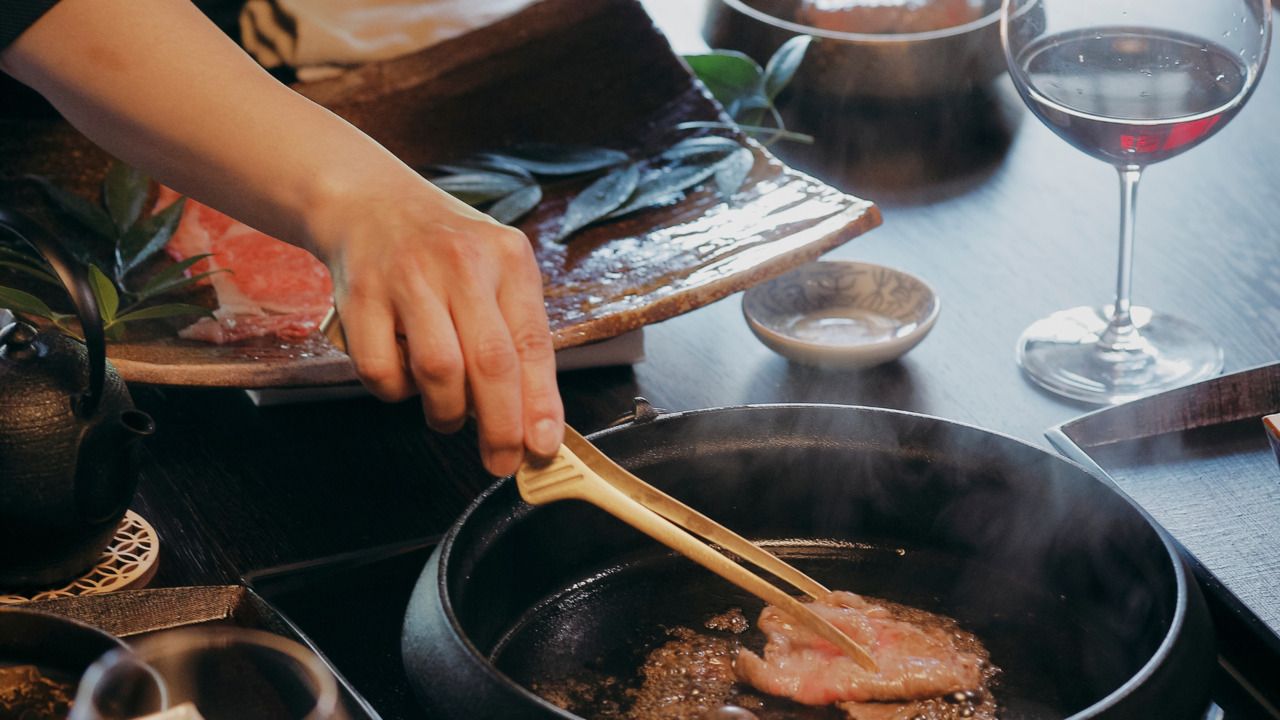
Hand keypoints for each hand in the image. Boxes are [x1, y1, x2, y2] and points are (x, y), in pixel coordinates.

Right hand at [311, 177, 563, 476]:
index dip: (540, 403)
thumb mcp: (494, 271)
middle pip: (490, 362)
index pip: (532, 343)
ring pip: (438, 370)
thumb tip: (533, 417)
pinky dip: (395, 393)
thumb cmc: (443, 250)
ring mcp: (408, 277)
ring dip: (447, 412)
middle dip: (500, 426)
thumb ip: (515, 334)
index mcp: (507, 259)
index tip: (543, 446)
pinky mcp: (360, 294)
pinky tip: (404, 382)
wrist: (369, 202)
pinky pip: (381, 369)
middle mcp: (462, 263)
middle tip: (502, 460)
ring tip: (448, 418)